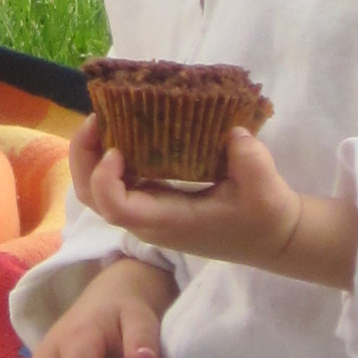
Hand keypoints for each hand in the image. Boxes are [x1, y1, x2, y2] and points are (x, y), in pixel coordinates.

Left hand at [65, 126, 357, 288]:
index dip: (104, 178)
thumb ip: (250, 160)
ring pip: (99, 192)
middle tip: (95, 119)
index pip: (116, 208)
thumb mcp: (266, 189)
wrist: (273, 238)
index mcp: (169, 221)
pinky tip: (124, 130)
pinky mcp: (156, 203)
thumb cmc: (266, 217)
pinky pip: (118, 183)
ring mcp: (149, 214)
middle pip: (93, 199)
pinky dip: (109, 159)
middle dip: (84, 159)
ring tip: (103, 120)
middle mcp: (150, 221)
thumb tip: (232, 131)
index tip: (117, 148)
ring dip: (91, 157)